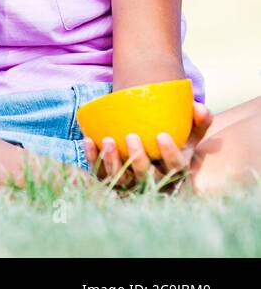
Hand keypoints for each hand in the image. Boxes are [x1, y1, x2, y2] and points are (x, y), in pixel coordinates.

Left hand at [83, 101, 212, 190]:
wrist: (148, 144)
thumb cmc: (172, 136)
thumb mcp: (189, 131)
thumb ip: (199, 120)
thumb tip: (199, 107)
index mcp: (173, 170)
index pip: (175, 168)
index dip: (170, 154)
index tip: (161, 135)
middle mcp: (152, 180)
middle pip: (146, 176)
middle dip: (138, 159)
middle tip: (131, 136)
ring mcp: (129, 181)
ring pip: (120, 179)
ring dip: (113, 161)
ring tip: (107, 140)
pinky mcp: (109, 178)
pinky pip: (100, 172)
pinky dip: (93, 157)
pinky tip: (88, 140)